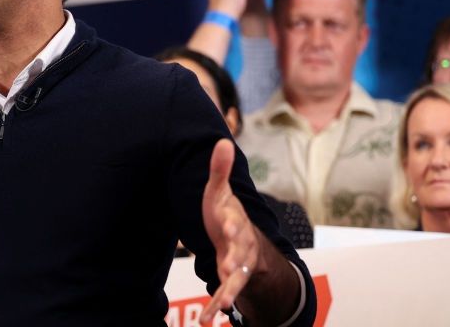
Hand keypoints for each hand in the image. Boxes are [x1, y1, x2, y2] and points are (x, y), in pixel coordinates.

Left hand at [200, 139, 259, 322]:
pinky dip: (217, 307)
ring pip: (236, 280)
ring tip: (222, 306)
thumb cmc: (225, 213)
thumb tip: (221, 141)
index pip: (235, 223)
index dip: (232, 225)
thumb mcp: (219, 193)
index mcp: (235, 223)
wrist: (239, 238)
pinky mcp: (229, 280)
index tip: (226, 227)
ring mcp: (237, 266)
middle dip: (235, 262)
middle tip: (227, 268)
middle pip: (240, 255)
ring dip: (229, 292)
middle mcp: (241, 247)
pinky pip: (224, 295)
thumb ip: (219, 171)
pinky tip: (208, 320)